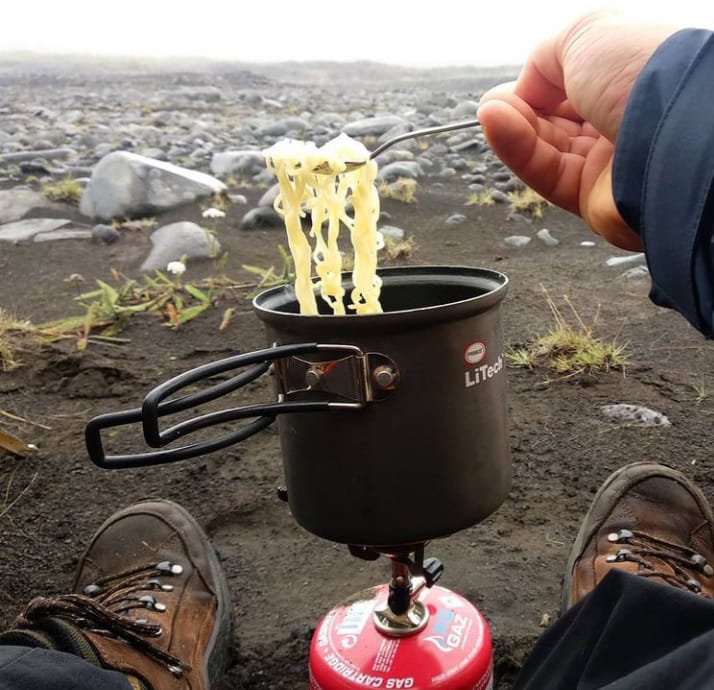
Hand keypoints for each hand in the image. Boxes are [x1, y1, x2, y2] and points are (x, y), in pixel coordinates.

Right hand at [477, 11, 677, 250]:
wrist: (673, 136)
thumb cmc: (643, 75)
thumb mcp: (586, 35)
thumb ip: (546, 56)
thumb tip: (523, 87)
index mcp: (632, 76)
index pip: (575, 82)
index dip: (541, 83)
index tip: (515, 84)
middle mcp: (622, 120)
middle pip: (557, 118)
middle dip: (521, 108)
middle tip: (493, 104)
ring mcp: (608, 162)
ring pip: (547, 147)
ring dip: (514, 127)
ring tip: (490, 113)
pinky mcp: (592, 198)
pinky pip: (547, 173)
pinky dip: (518, 151)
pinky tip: (496, 126)